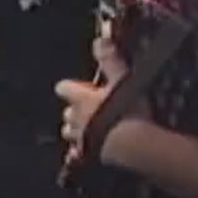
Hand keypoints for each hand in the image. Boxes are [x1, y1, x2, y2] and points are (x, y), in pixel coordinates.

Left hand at [55, 37, 147, 164]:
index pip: (64, 88)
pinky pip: (77, 156)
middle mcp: (76, 120)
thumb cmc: (128, 109)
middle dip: (75, 112)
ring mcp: (81, 141)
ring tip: (91, 130)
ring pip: (70, 134)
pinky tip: (86, 155)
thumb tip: (99, 38)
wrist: (134, 146)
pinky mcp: (89, 159)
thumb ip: (109, 60)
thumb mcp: (122, 79)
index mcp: (81, 99)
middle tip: (91, 109)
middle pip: (67, 114)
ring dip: (77, 131)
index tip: (78, 87)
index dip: (70, 88)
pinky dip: (80, 154)